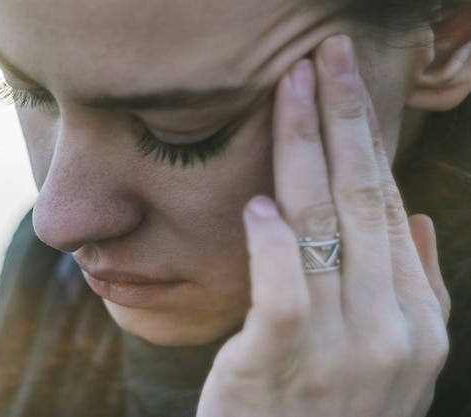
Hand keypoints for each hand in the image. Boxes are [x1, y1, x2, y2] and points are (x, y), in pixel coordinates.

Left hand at [196, 35, 449, 416]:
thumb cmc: (329, 411)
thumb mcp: (393, 361)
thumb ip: (414, 292)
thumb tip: (422, 222)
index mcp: (419, 320)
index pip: (389, 208)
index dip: (368, 141)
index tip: (346, 87)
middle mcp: (391, 329)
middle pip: (362, 199)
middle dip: (344, 118)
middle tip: (326, 55)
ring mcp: (340, 349)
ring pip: (322, 226)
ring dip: (303, 148)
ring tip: (290, 89)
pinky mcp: (280, 366)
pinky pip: (283, 287)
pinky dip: (272, 239)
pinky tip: (260, 200)